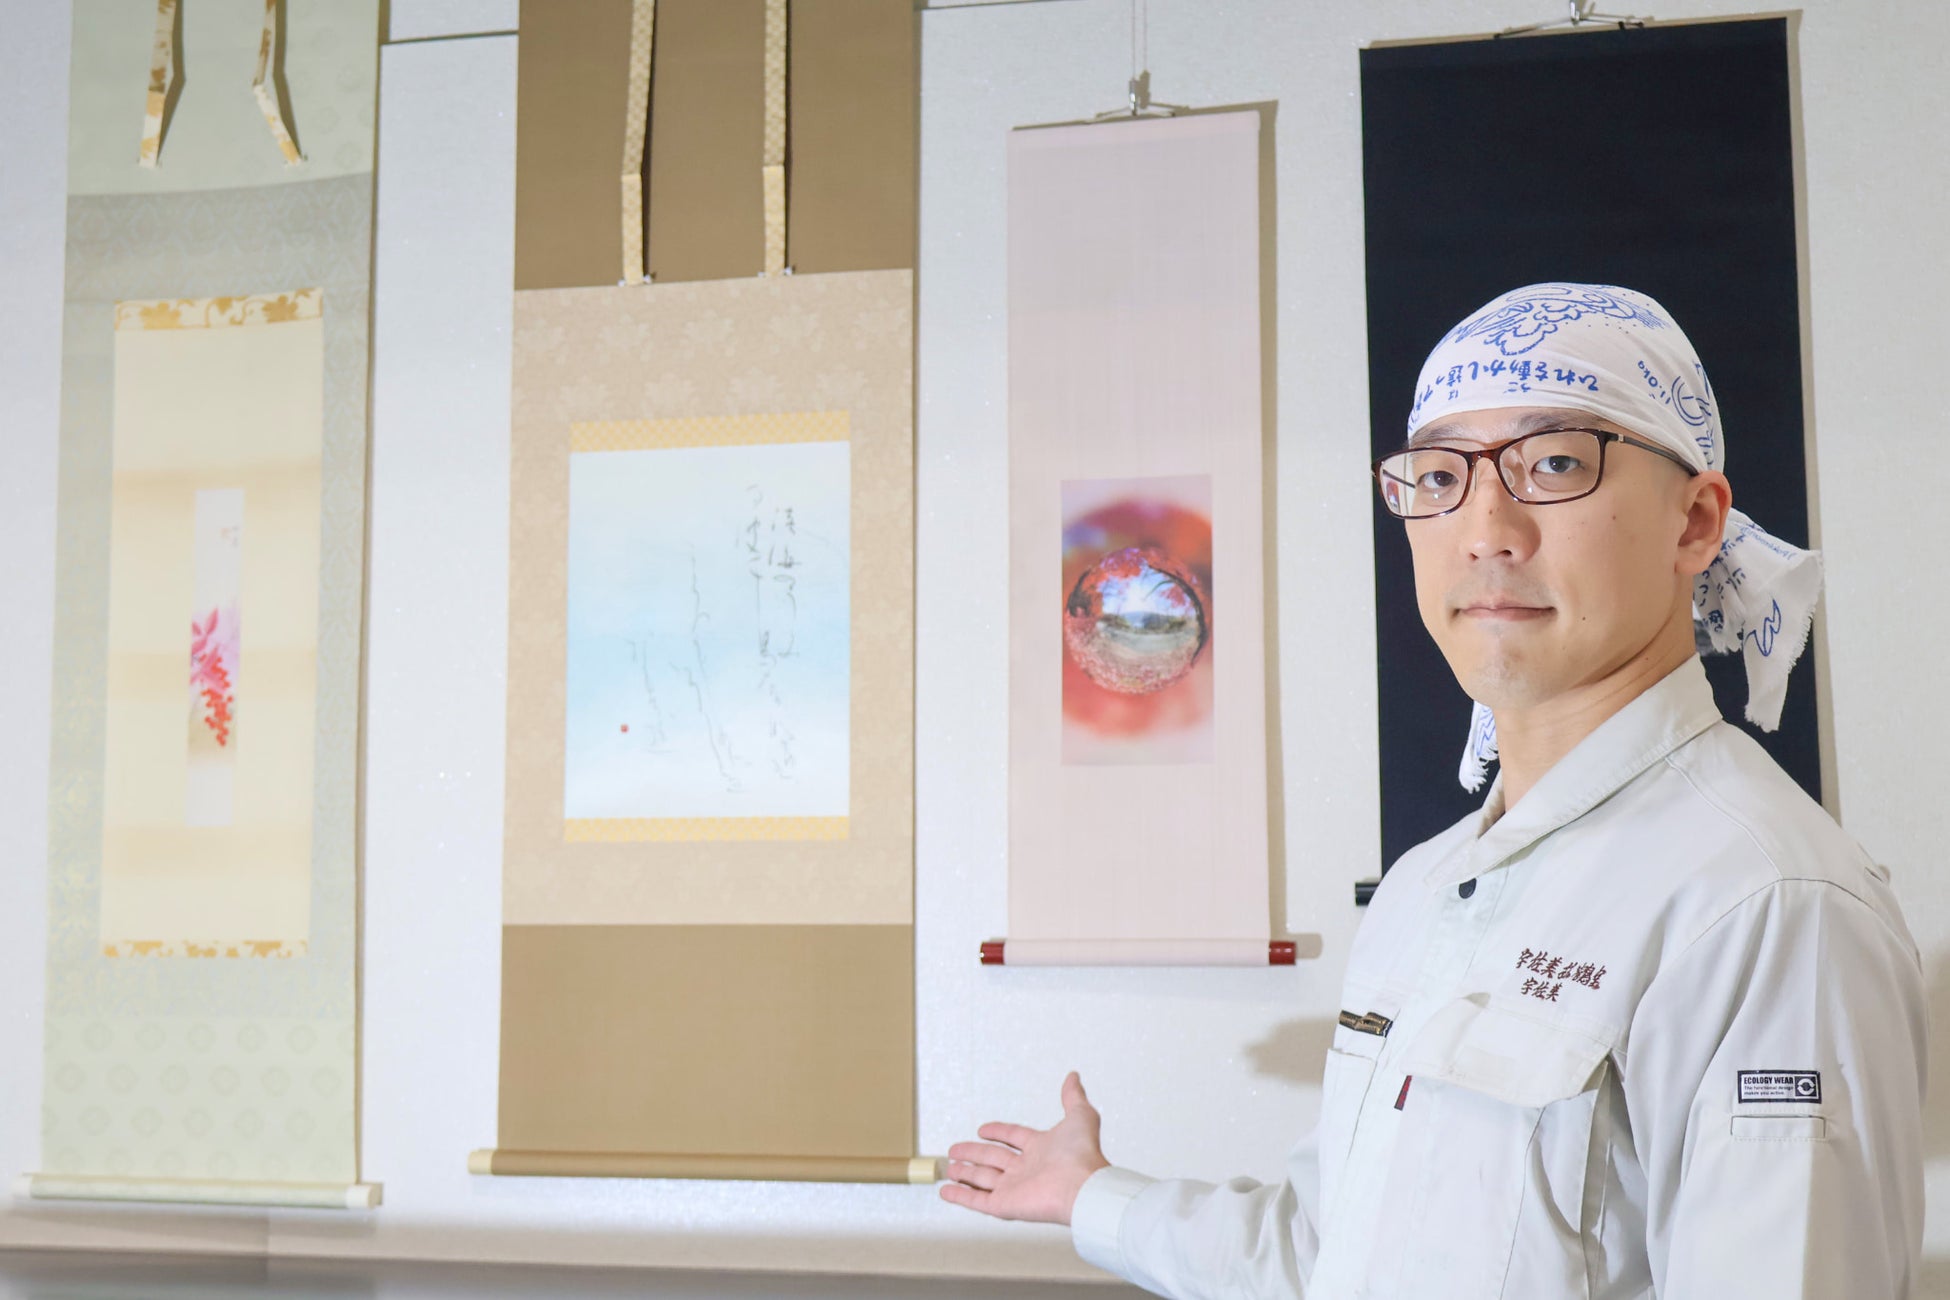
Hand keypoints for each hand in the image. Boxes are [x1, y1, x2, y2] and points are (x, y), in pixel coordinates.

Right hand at [939, 1071, 1111, 1225]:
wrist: (1082, 1188)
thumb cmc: (1083, 1155)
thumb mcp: (1079, 1116)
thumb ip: (1073, 1097)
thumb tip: (1073, 1077)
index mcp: (1041, 1149)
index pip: (1014, 1137)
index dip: (998, 1132)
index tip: (983, 1129)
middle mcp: (1027, 1170)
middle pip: (992, 1158)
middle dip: (973, 1154)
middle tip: (956, 1150)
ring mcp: (1014, 1188)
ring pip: (982, 1178)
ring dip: (964, 1173)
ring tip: (949, 1168)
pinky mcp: (1004, 1205)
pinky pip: (977, 1200)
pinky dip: (960, 1196)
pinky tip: (946, 1191)